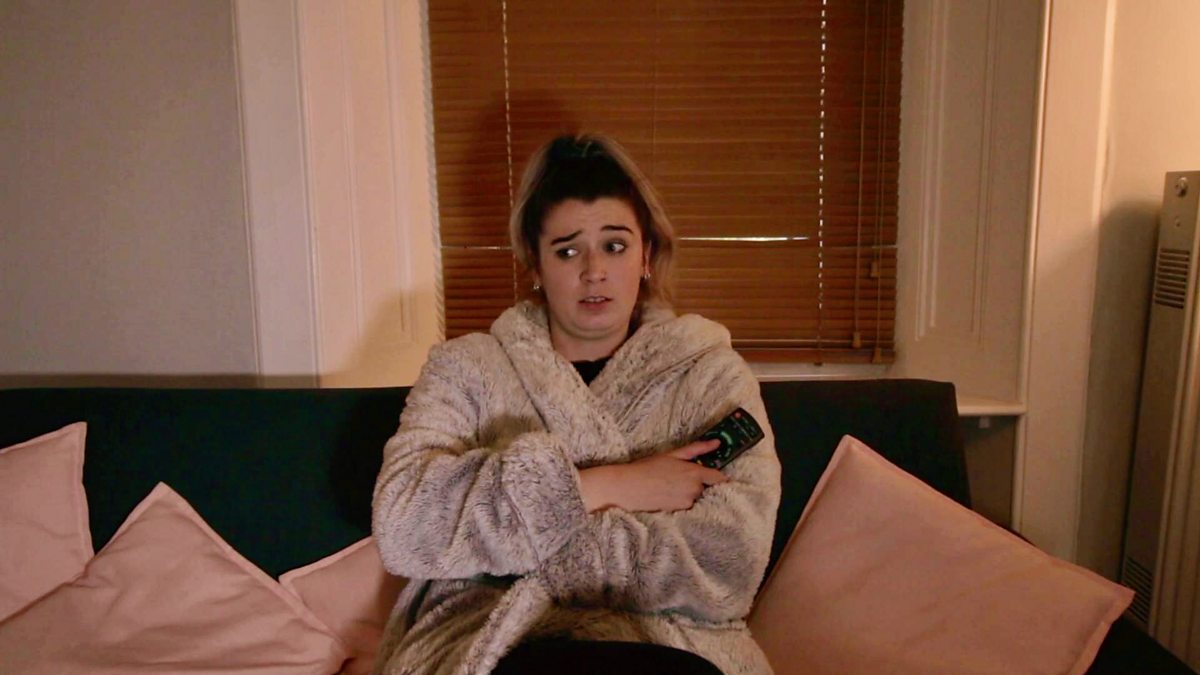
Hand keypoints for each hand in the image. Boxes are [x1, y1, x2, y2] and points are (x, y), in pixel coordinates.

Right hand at [578, 439, 728, 512]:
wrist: (628, 487)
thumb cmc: (648, 467)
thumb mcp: (672, 454)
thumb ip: (697, 449)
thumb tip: (717, 443)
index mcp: (695, 473)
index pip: (718, 478)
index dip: (717, 476)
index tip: (713, 475)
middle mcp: (694, 489)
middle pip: (704, 487)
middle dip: (696, 482)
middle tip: (677, 476)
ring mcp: (687, 502)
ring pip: (694, 496)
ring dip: (687, 491)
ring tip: (669, 485)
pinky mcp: (678, 511)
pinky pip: (685, 504)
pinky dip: (679, 499)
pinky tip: (666, 494)